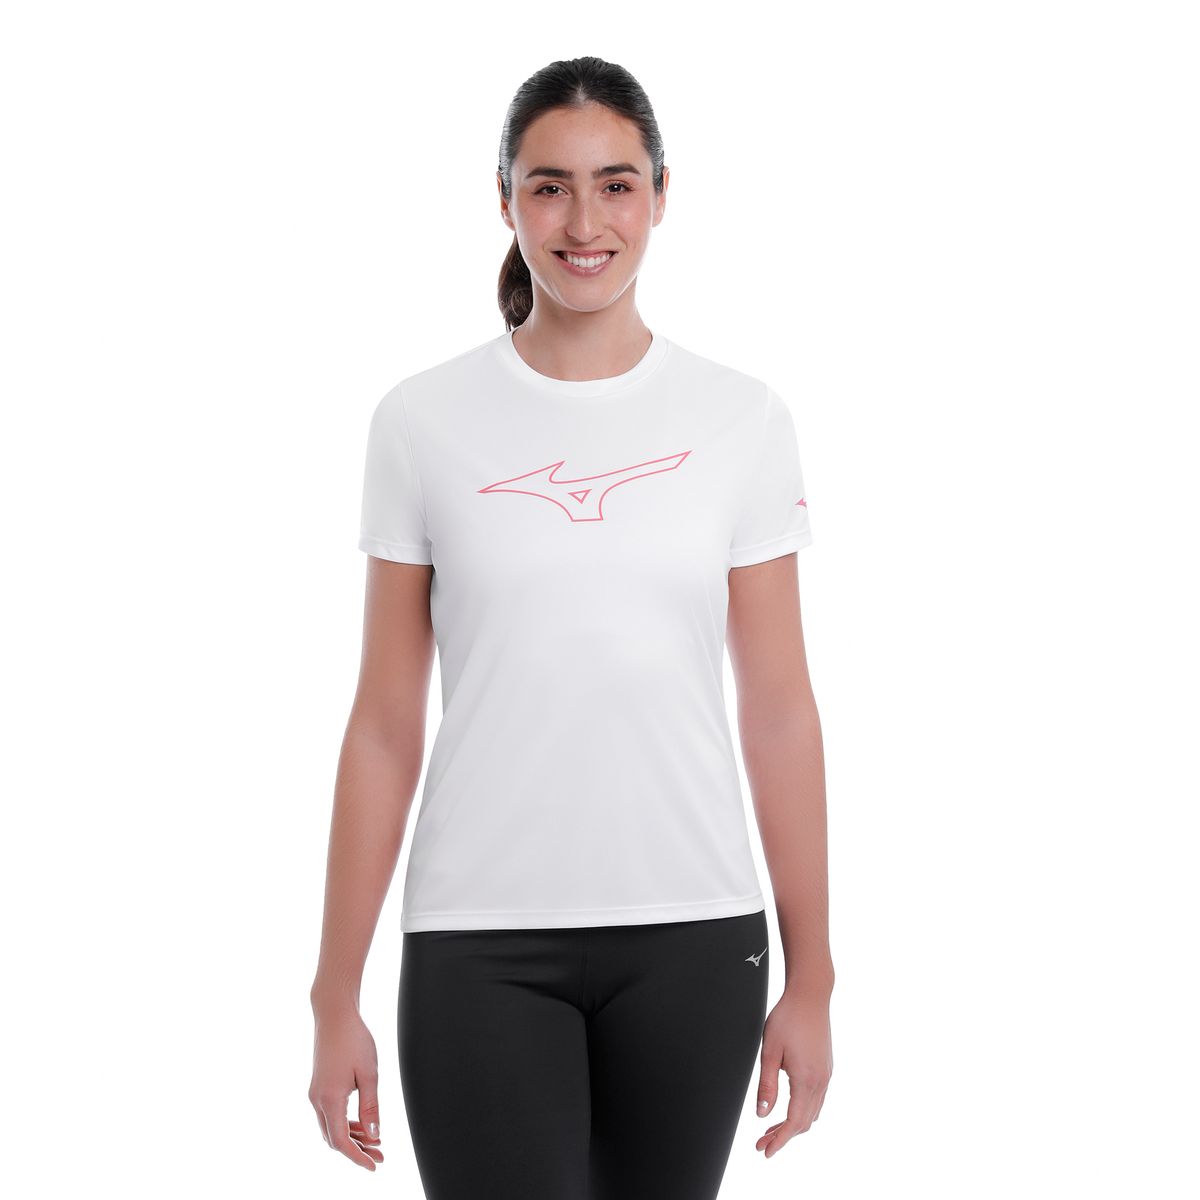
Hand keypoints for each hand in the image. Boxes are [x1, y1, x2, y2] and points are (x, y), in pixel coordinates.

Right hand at [308, 1003, 384, 1170]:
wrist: (334, 1015)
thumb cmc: (354, 1039)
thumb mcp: (369, 1074)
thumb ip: (370, 1107)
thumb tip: (374, 1135)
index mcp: (330, 1099)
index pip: (341, 1141)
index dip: (357, 1157)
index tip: (374, 1165)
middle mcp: (317, 1100)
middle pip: (334, 1138)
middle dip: (357, 1149)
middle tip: (380, 1154)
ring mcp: (315, 1093)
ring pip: (331, 1127)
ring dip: (352, 1136)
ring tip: (375, 1141)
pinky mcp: (318, 1086)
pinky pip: (330, 1114)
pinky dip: (345, 1123)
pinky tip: (362, 1123)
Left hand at [754, 988, 832, 1157]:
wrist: (810, 996)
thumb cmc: (787, 1018)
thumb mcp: (769, 1051)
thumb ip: (766, 1085)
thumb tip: (762, 1114)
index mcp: (806, 1080)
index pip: (794, 1122)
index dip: (779, 1140)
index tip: (765, 1151)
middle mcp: (821, 1081)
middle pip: (804, 1122)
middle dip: (783, 1136)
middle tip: (762, 1142)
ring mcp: (826, 1075)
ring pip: (812, 1112)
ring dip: (792, 1124)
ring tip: (770, 1128)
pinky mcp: (826, 1068)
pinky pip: (817, 1100)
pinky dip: (802, 1111)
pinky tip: (788, 1108)